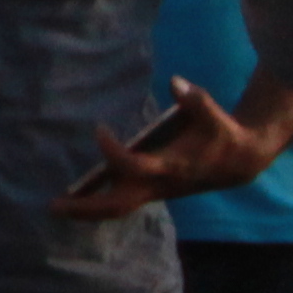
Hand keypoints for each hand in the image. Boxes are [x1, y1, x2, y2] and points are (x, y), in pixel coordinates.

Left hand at [54, 81, 288, 219]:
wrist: (240, 163)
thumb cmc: (223, 135)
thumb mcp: (214, 115)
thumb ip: (196, 100)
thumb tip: (176, 82)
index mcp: (171, 167)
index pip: (133, 166)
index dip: (113, 152)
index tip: (99, 130)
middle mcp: (159, 185)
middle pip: (118, 204)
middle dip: (86, 207)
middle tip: (53, 205)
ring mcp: (155, 191)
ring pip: (118, 208)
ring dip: (88, 210)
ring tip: (57, 207)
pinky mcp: (153, 190)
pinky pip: (122, 202)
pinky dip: (99, 204)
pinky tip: (77, 201)